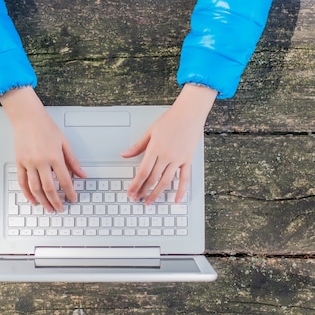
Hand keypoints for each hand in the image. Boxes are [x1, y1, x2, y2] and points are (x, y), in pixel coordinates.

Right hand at [0, 87, 85, 212]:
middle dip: (56, 201)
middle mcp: (41, 161)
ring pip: (35, 188)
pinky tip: (33, 199)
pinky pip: (22, 182)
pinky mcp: (19, 162)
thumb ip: (73, 161)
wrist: (27, 117)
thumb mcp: (64, 142)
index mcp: (55, 156)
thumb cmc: (46, 127)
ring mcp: (28, 163)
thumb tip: (82, 174)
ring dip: (42, 200)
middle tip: (60, 208)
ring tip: (48, 208)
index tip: (72, 199)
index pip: (64, 180)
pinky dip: (27, 193)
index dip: (70, 192)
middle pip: (49, 188)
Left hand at [121, 84, 216, 203]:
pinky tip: (176, 200)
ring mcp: (178, 159)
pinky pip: (184, 178)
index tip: (131, 192)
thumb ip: (137, 146)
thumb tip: (124, 154)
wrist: (190, 112)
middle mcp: (166, 156)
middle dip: (143, 191)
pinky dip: (181, 191)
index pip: (143, 172)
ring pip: (166, 181)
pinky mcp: (188, 159)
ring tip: (150, 202)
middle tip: (137, 199)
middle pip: (152, 179)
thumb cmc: (170, 119)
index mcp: (155, 149)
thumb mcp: (150, 131)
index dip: (136, 184)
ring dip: (157, 193)